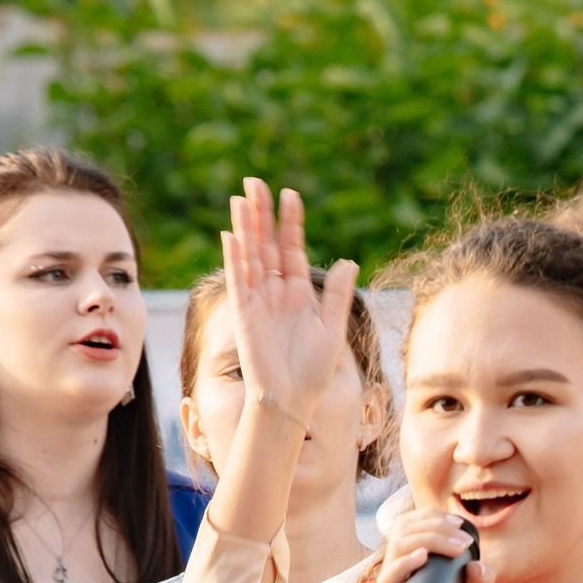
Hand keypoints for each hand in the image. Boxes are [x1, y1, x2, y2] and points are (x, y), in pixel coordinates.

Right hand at [223, 178, 359, 427]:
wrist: (292, 400)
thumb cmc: (312, 371)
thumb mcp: (333, 328)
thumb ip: (338, 295)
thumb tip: (350, 261)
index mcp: (298, 293)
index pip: (292, 249)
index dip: (291, 222)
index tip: (291, 194)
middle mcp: (275, 292)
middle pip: (267, 245)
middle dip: (262, 214)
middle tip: (256, 182)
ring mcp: (258, 301)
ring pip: (251, 256)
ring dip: (246, 227)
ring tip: (242, 197)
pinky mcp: (244, 315)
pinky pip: (239, 281)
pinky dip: (236, 259)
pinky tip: (232, 235)